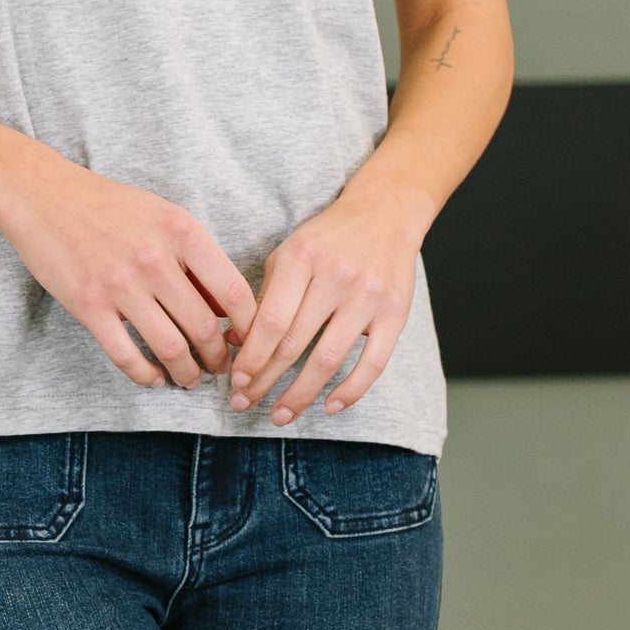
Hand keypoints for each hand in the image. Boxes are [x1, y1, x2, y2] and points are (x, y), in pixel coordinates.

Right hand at [0, 152, 258, 390]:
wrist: (43, 195)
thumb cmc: (107, 205)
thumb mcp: (163, 216)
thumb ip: (196, 259)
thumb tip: (227, 308)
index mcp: (182, 232)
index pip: (234, 292)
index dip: (248, 328)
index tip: (248, 343)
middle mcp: (155, 259)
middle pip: (205, 328)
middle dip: (218, 359)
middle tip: (218, 368)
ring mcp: (120, 284)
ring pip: (171, 348)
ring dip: (186, 373)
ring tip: (189, 378)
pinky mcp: (88, 305)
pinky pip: (126, 356)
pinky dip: (145, 375)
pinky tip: (153, 378)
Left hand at [229, 179, 421, 424]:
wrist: (386, 213)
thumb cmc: (328, 238)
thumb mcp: (288, 254)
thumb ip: (263, 296)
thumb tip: (234, 344)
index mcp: (302, 258)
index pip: (270, 320)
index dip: (251, 357)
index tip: (236, 381)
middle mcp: (336, 277)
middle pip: (293, 343)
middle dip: (265, 381)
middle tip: (244, 404)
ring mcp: (368, 296)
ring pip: (328, 359)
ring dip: (300, 394)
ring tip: (280, 415)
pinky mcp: (395, 313)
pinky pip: (373, 363)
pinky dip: (351, 390)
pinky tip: (330, 406)